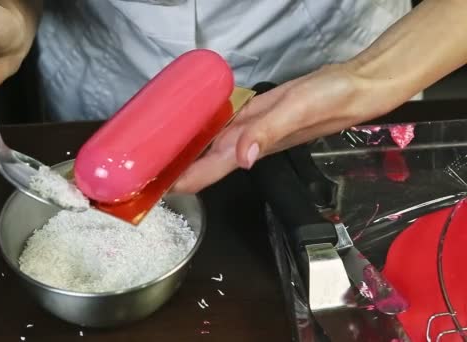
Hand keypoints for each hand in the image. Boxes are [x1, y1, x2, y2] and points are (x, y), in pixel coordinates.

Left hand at [172, 63, 384, 192]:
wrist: (354, 86)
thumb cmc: (330, 100)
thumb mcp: (298, 109)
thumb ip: (270, 132)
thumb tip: (242, 158)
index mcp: (252, 146)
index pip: (209, 170)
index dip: (181, 182)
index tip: (152, 187)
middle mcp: (247, 142)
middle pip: (204, 162)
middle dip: (175, 170)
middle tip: (141, 169)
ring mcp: (251, 130)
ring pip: (211, 146)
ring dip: (186, 153)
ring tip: (155, 153)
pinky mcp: (257, 115)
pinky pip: (224, 126)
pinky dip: (204, 130)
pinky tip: (191, 126)